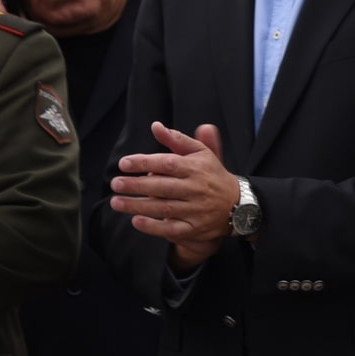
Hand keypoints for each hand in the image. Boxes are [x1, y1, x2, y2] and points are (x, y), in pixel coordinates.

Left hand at [112, 122, 241, 272]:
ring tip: (116, 202)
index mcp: (196, 168)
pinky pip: (172, 229)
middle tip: (115, 183)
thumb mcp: (200, 153)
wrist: (240, 205)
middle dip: (136, 185)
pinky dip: (154, 227)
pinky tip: (136, 222)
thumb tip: (155, 126)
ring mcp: (196, 210)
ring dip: (138, 206)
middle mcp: (197, 189)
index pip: (167, 163)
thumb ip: (177, 140)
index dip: (144, 163)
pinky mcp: (196, 228)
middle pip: (162, 187)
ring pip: (164, 208)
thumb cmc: (212, 175)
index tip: (124, 163)